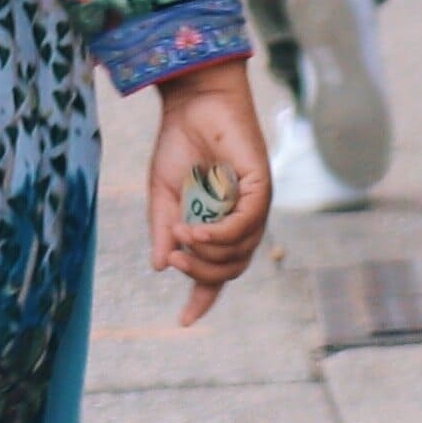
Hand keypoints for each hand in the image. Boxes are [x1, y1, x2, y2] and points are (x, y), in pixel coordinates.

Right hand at [139, 62, 268, 325]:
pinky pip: (245, 224)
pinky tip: (195, 230)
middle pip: (229, 268)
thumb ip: (163, 230)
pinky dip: (220, 234)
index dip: (201, 298)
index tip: (183, 322)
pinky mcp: (260, 186)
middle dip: (199, 271)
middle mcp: (239, 219)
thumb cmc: (180, 143)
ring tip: (182, 236)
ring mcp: (253, 205)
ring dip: (207, 252)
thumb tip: (161, 266)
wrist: (192, 100)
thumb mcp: (163, 194)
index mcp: (216, 224)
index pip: (216, 271)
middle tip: (175, 255)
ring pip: (239, 251)